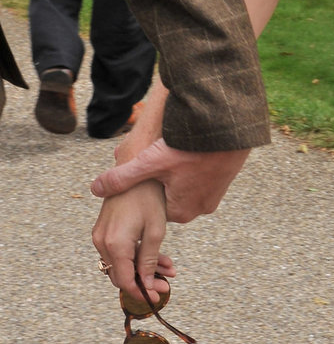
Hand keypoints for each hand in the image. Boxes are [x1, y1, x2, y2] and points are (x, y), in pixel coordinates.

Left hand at [91, 139, 249, 222]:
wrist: (228, 131)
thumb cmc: (189, 149)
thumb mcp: (149, 163)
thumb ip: (122, 177)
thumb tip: (95, 189)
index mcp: (179, 212)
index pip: (152, 207)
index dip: (146, 187)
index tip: (143, 170)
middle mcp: (199, 209)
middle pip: (169, 197)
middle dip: (162, 179)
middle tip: (159, 157)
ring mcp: (214, 196)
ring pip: (186, 186)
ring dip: (179, 172)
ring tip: (175, 152)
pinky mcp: (225, 181)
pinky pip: (202, 177)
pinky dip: (195, 166)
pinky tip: (191, 150)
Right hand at [92, 179, 175, 296]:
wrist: (133, 170)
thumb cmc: (148, 198)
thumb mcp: (155, 231)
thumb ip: (149, 260)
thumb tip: (147, 285)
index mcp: (115, 244)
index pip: (125, 281)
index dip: (141, 293)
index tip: (157, 298)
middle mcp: (102, 242)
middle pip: (121, 274)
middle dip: (144, 282)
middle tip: (166, 284)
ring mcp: (100, 236)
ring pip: (121, 264)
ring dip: (143, 268)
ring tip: (169, 268)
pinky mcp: (103, 231)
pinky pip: (119, 251)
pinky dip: (136, 256)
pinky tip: (159, 256)